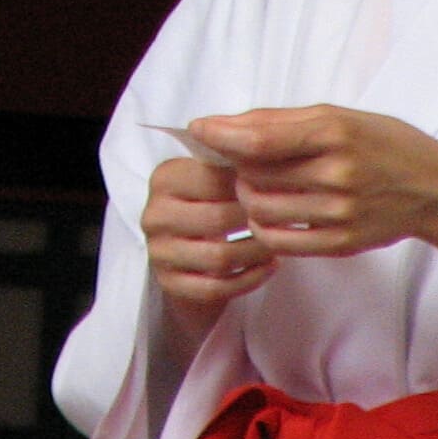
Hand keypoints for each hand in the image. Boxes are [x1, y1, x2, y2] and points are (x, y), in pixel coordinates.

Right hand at [143, 154, 274, 320]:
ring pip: (219, 258)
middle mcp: (154, 214)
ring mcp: (159, 252)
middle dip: (256, 222)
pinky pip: (217, 288)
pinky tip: (269, 266)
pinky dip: (250, 278)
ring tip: (277, 243)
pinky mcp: (170, 284)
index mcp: (164, 178)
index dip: (250, 186)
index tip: (276, 189)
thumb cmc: (209, 202)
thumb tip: (267, 150)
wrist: (185, 247)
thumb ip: (232, 162)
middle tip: (283, 220)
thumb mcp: (213, 175)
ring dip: (257, 253)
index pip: (213, 179)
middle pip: (218, 220)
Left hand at [188, 106, 437, 258]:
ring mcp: (340, 214)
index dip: (221, 136)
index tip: (199, 130)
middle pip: (254, 176)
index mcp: (334, 132)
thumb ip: (279, 122)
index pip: (260, 139)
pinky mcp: (342, 244)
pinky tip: (271, 212)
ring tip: (256, 186)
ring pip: (261, 210)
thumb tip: (221, 125)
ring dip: (247, 197)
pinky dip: (264, 227)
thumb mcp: (336, 116)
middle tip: (237, 160)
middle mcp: (337, 174)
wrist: (435, 188)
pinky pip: (281, 242)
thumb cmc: (380, 142)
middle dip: (234, 167)